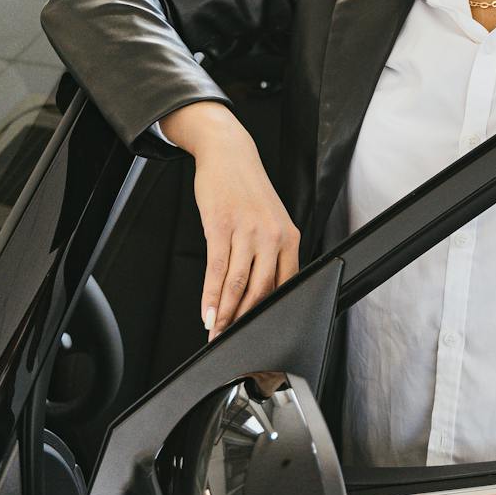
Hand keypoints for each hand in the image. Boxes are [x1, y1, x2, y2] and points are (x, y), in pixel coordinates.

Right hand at [162, 102, 301, 338]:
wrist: (229, 154)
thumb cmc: (247, 190)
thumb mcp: (270, 220)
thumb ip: (271, 253)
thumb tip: (260, 291)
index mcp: (290, 237)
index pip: (285, 285)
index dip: (270, 314)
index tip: (259, 333)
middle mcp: (273, 236)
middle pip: (261, 291)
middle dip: (245, 321)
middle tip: (232, 341)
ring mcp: (247, 231)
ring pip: (238, 285)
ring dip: (225, 314)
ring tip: (216, 333)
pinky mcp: (221, 226)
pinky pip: (217, 270)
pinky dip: (210, 296)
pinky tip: (206, 312)